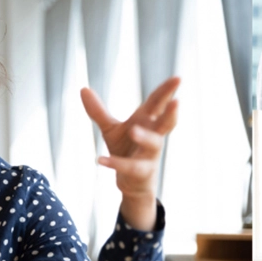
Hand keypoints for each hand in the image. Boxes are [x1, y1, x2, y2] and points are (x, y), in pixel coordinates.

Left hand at [81, 76, 179, 229]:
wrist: (131, 182)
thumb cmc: (126, 149)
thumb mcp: (111, 128)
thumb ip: (98, 111)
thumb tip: (83, 88)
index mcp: (147, 122)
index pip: (158, 103)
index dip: (167, 91)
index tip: (178, 78)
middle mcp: (154, 136)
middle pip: (166, 122)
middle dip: (171, 112)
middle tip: (177, 101)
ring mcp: (150, 155)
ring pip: (153, 144)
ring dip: (144, 137)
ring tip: (133, 130)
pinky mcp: (142, 172)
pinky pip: (130, 167)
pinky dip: (115, 163)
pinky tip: (100, 159)